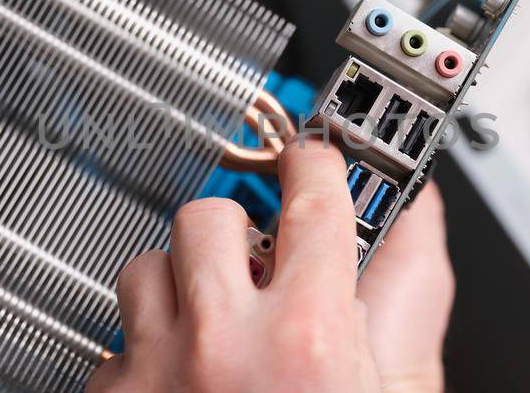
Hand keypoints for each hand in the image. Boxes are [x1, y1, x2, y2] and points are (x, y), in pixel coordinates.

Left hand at [86, 138, 453, 391]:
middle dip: (238, 239)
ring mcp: (155, 371)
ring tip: (213, 333)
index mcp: (307, 339)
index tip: (312, 160)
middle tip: (260, 275)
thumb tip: (417, 216)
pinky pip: (113, 339)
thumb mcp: (400, 390)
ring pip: (147, 267)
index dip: (317, 164)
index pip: (315, 196)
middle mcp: (222, 347)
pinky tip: (180, 383)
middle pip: (210, 218)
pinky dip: (146, 354)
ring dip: (182, 290)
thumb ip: (409, 298)